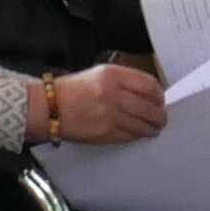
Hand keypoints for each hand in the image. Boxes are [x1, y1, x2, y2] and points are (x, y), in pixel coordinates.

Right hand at [50, 64, 165, 143]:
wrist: (49, 107)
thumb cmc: (72, 90)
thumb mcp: (98, 74)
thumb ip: (123, 81)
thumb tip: (149, 94)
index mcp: (111, 75)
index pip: (149, 85)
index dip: (159, 95)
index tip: (159, 100)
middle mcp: (113, 93)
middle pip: (150, 107)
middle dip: (159, 115)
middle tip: (160, 118)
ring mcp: (110, 115)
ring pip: (144, 125)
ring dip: (152, 128)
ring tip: (153, 128)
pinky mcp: (106, 132)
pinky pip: (131, 136)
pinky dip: (138, 135)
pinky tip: (138, 133)